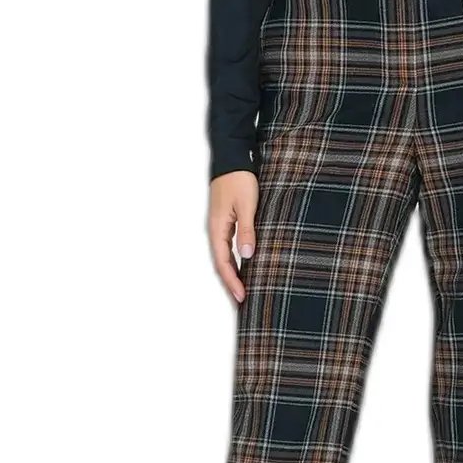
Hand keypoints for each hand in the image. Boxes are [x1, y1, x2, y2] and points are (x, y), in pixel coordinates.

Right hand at [209, 170, 259, 303]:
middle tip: (242, 303)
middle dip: (231, 284)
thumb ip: (247, 231)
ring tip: (244, 290)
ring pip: (224, 257)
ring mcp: (220, 227)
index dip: (232, 282)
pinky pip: (228, 248)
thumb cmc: (239, 179)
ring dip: (233, 274)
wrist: (232, 159)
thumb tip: (247, 256)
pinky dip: (235, 261)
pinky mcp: (226, 222)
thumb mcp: (247, 205)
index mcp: (217, 229)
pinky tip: (245, 266)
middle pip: (221, 265)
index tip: (242, 298)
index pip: (223, 263)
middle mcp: (215, 230)